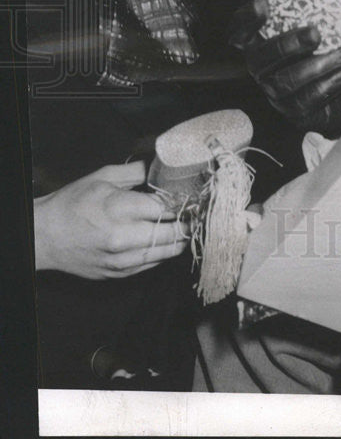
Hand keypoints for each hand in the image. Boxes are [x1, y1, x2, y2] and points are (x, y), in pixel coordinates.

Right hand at [34, 161, 188, 278]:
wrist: (44, 237)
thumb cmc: (73, 203)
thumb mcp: (104, 177)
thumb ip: (137, 171)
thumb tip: (163, 165)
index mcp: (119, 209)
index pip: (167, 207)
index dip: (185, 201)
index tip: (196, 196)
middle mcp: (122, 238)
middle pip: (173, 232)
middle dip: (188, 221)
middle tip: (198, 211)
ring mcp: (121, 260)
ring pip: (168, 252)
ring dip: (181, 239)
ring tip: (189, 225)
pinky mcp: (118, 274)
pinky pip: (153, 264)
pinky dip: (164, 252)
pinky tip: (169, 240)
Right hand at [229, 0, 340, 135]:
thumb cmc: (324, 49)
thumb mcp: (316, 28)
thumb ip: (311, 13)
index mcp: (259, 45)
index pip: (239, 33)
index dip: (246, 20)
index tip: (263, 4)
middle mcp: (261, 68)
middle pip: (262, 58)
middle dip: (288, 45)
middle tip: (315, 33)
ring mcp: (274, 91)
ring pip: (286, 81)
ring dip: (317, 66)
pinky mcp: (293, 109)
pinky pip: (306, 99)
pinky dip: (328, 84)